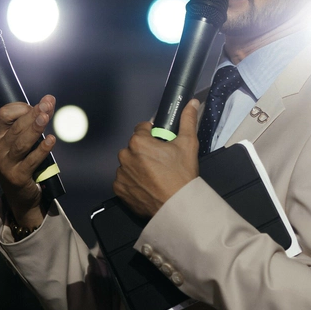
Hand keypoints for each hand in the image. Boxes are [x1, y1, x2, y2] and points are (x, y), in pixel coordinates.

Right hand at [0, 95, 56, 226]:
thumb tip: (49, 101)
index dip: (22, 107)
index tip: (38, 106)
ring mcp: (6, 163)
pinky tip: (51, 140)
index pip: (4, 114)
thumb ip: (32, 121)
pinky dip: (42, 150)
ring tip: (46, 117)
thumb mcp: (21, 140)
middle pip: (16, 127)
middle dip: (33, 114)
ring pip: (22, 143)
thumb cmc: (21, 160)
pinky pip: (31, 161)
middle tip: (47, 104)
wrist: (18, 193)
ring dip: (35, 129)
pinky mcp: (17, 176)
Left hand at [113, 100, 199, 216]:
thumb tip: (192, 103)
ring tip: (155, 176)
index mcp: (138, 142)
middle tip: (161, 162)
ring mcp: (120, 174)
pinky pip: (124, 179)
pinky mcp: (119, 190)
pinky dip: (133, 181)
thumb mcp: (188, 144)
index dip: (153, 135)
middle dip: (145, 151)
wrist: (177, 206)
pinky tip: (147, 185)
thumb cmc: (181, 174)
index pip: (142, 129)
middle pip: (134, 146)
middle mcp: (125, 156)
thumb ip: (187, 120)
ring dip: (138, 166)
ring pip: (129, 163)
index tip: (162, 145)